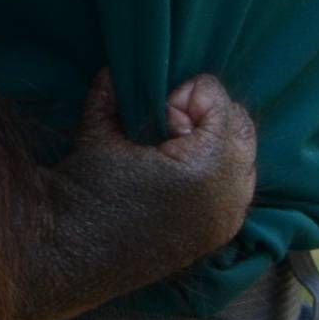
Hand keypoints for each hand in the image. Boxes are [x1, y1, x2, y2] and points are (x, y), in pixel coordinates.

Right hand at [17, 70, 256, 319]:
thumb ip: (115, 91)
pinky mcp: (218, 235)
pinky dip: (216, 167)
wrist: (74, 251)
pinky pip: (236, 186)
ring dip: (213, 140)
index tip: (159, 104)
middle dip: (207, 114)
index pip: (221, 104)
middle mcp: (229, 196)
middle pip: (242, 128)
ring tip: (171, 144)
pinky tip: (178, 167)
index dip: (189, 92)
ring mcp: (228, 220)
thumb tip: (120, 68)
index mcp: (206, 168)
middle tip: (167, 120)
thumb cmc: (89, 188)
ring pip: (243, 158)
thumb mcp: (100, 128)